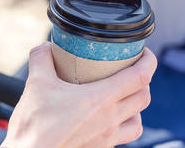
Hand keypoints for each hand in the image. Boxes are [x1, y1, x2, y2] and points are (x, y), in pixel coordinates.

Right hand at [2, 43, 156, 147]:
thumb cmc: (35, 126)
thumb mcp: (36, 83)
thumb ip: (42, 58)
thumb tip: (45, 46)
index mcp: (101, 100)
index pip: (140, 76)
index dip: (149, 60)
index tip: (145, 52)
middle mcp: (110, 120)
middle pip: (144, 96)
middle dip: (145, 79)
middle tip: (133, 68)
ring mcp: (107, 138)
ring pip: (139, 121)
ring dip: (137, 105)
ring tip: (125, 95)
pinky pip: (125, 137)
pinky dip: (125, 124)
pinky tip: (111, 118)